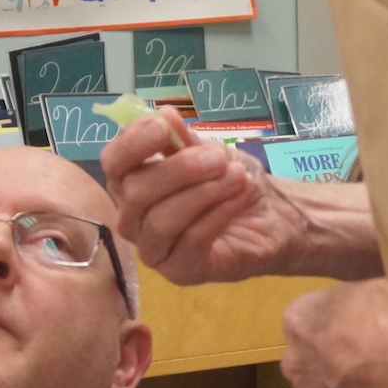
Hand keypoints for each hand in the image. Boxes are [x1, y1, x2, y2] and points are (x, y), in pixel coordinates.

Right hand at [102, 108, 304, 282]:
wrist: (273, 215)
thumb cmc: (232, 180)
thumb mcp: (211, 151)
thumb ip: (183, 140)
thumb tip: (163, 115)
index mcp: (133, 183)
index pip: (114, 164)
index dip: (133, 144)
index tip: (163, 126)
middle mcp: (134, 218)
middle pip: (136, 193)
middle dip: (179, 170)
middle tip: (219, 158)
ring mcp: (154, 249)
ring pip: (161, 220)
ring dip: (203, 193)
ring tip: (237, 177)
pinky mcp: (180, 272)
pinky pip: (190, 241)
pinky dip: (217, 213)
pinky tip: (239, 196)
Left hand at [282, 280, 387, 387]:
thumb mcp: (375, 289)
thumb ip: (350, 303)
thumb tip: (354, 314)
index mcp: (299, 321)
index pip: (304, 322)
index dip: (330, 326)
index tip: (351, 331)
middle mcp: (293, 363)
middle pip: (305, 362)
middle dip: (325, 362)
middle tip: (359, 362)